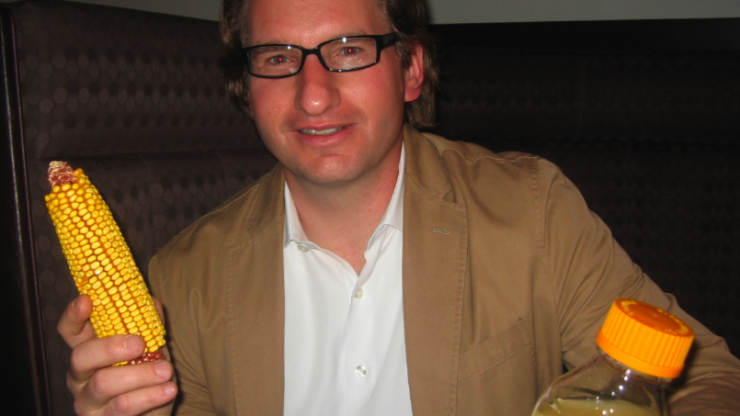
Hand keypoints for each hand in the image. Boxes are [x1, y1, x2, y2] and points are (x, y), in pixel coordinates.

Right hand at [58, 295, 176, 414]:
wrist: (153, 415)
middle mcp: (81, 377)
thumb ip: (149, 326)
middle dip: (111, 347)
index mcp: (90, 351)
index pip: (70, 331)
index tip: (86, 300)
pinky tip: (168, 389)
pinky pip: (123, 407)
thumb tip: (153, 303)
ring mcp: (88, 402)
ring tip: (166, 370)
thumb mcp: (151, 349)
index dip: (73, 315)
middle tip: (140, 343)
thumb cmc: (147, 377)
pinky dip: (150, 396)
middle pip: (81, 356)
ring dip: (140, 374)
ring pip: (104, 383)